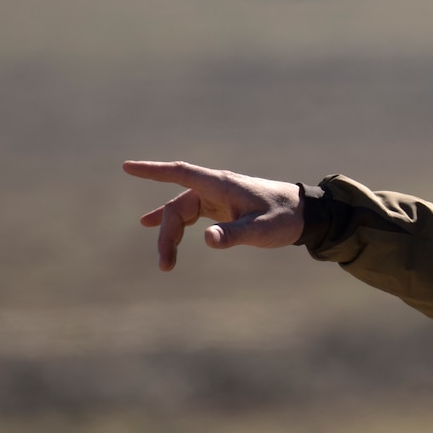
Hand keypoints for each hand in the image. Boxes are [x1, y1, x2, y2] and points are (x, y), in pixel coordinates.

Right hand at [123, 160, 304, 270]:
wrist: (305, 214)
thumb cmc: (284, 218)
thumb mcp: (260, 230)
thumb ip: (234, 234)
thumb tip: (208, 240)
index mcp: (220, 185)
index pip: (179, 172)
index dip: (152, 171)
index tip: (127, 167)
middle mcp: (215, 188)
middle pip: (177, 207)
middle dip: (167, 235)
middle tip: (166, 265)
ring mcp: (217, 197)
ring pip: (182, 212)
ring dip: (170, 234)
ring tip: (164, 261)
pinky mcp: (222, 208)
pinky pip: (191, 214)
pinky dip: (176, 224)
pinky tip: (157, 228)